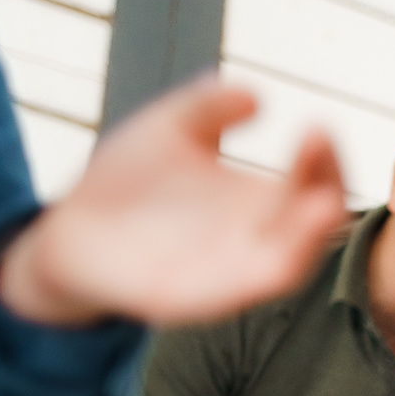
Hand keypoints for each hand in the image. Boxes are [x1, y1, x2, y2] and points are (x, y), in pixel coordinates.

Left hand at [0, 77, 345, 327]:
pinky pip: (245, 291)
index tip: (319, 125)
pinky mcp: (200, 298)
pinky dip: (268, 275)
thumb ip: (209, 107)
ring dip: (311, 237)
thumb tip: (257, 98)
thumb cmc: (124, 183)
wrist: (69, 233)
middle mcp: (255, 238)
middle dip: (325, 184)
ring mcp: (232, 271)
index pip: (313, 182)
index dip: (325, 157)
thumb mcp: (170, 128)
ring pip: (292, 263)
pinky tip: (278, 252)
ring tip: (324, 205)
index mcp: (257, 200)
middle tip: (319, 143)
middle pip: (315, 221)